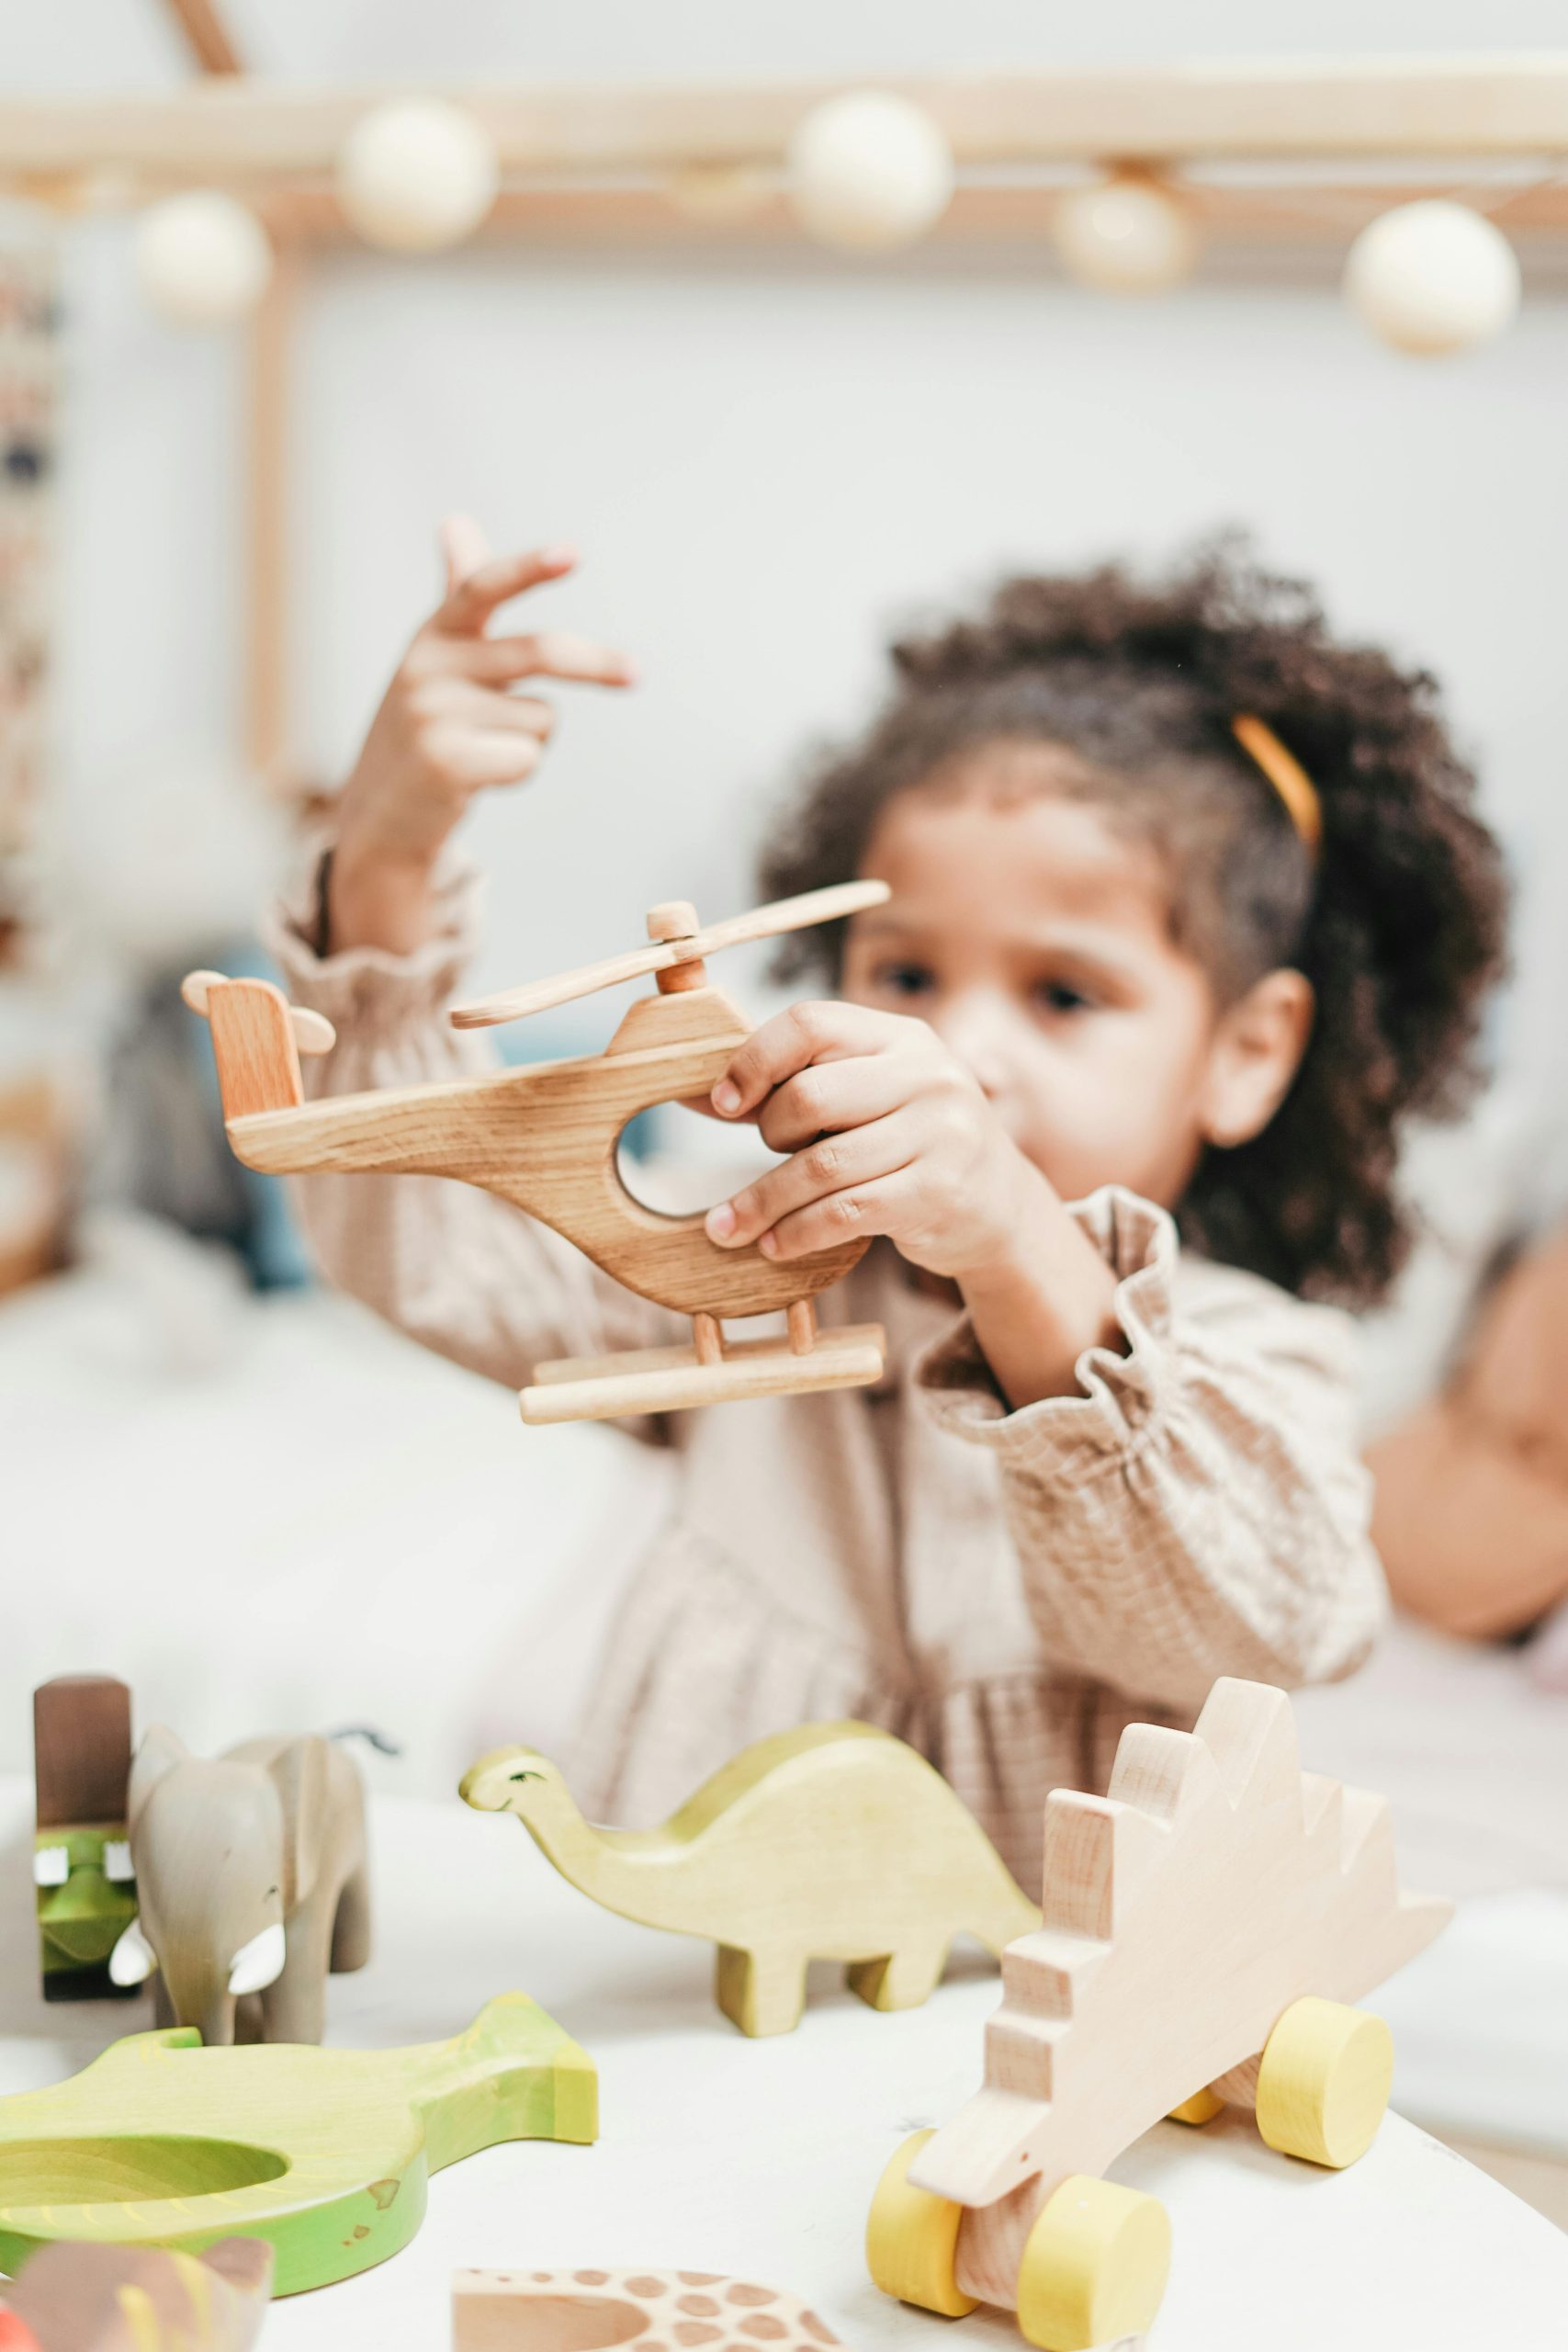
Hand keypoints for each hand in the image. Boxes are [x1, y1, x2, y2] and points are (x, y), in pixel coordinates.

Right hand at [329, 516, 634, 953]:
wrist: (380, 812)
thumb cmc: (425, 724)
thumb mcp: (437, 656)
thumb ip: (456, 593)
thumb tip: (456, 520)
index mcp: (434, 634)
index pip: (483, 588)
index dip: (529, 570)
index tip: (573, 554)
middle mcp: (427, 667)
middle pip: (539, 652)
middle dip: (596, 664)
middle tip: (637, 673)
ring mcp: (432, 716)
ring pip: (541, 719)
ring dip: (532, 739)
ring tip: (484, 749)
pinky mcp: (444, 763)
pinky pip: (527, 757)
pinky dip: (517, 772)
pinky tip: (477, 777)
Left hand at [701, 1001, 1039, 1279]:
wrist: (1001, 1208)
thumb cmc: (910, 1145)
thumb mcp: (866, 1099)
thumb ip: (791, 1089)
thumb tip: (693, 1092)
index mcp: (901, 1037)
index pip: (810, 1023)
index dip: (754, 1061)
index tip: (725, 1104)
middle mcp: (928, 1075)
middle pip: (809, 1096)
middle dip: (769, 1135)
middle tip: (763, 1158)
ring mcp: (941, 1134)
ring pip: (821, 1165)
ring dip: (763, 1202)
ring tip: (729, 1228)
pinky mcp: (940, 1193)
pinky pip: (846, 1212)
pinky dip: (797, 1233)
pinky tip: (774, 1245)